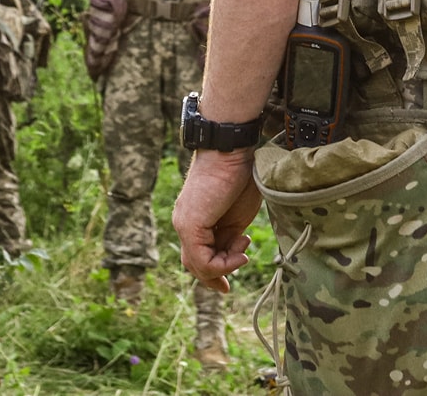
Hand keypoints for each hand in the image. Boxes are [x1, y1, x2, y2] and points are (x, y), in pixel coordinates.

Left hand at [174, 148, 261, 291]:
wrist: (232, 151)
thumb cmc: (239, 177)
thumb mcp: (236, 218)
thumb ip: (228, 239)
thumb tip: (230, 257)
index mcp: (194, 220)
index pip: (196, 256)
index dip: (214, 272)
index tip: (234, 273)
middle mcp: (183, 224)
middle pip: (194, 265)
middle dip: (218, 274)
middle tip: (240, 265)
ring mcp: (184, 225)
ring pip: (198, 266)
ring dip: (226, 265)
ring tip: (243, 246)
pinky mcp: (189, 225)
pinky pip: (202, 261)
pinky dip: (224, 264)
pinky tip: (240, 251)